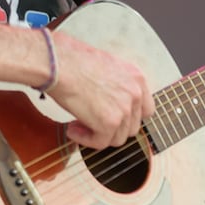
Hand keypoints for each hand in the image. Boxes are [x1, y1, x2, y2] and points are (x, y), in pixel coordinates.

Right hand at [44, 31, 152, 148]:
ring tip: (77, 124)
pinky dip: (85, 140)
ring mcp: (125, 108)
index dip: (127, 118)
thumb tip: (111, 104)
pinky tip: (72, 129)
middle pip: (131, 127)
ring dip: (97, 134)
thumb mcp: (107, 68)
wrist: (59, 64)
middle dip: (110, 128)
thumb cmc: (74, 61)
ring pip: (117, 138)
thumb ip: (117, 86)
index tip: (111, 118)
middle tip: (89, 121)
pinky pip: (101, 143)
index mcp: (137, 78)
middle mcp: (135, 93)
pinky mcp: (110, 122)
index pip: (146, 110)